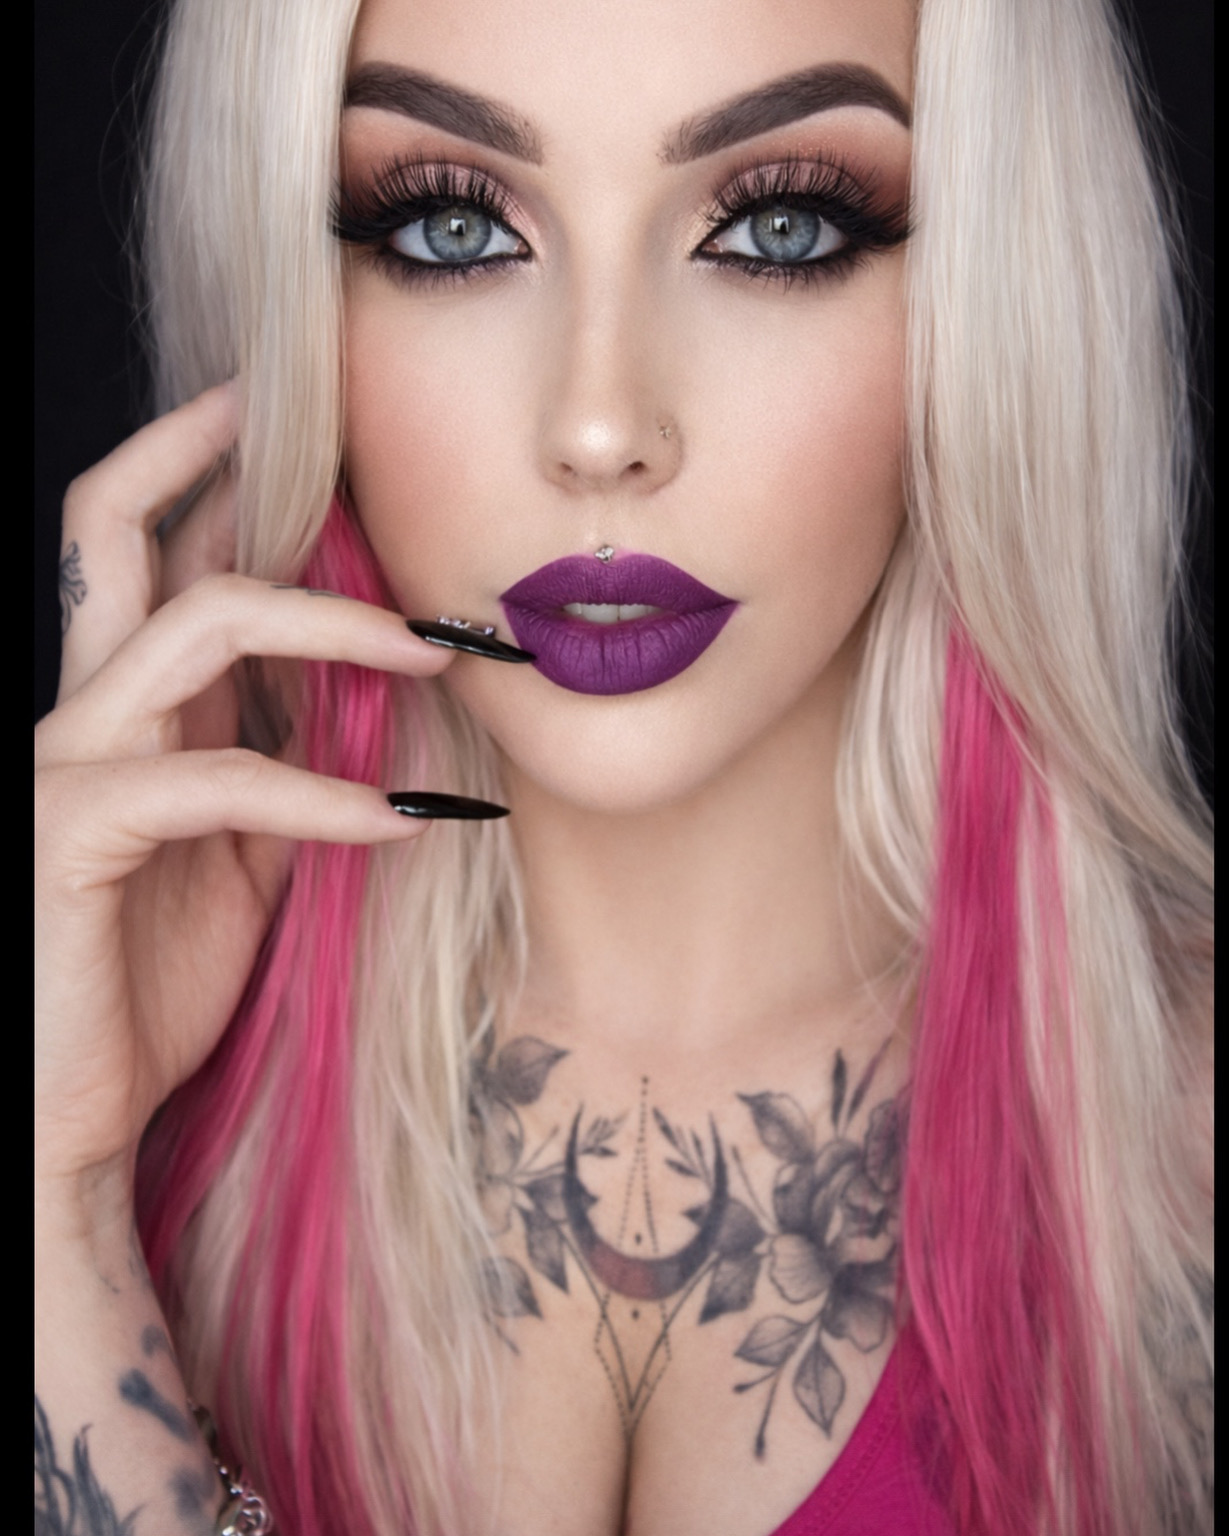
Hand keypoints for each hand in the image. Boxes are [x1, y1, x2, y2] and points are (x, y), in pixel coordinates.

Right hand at [35, 383, 456, 1199]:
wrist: (71, 1114)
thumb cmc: (146, 987)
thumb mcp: (242, 862)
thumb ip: (282, 771)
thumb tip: (360, 700)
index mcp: (121, 712)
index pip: (147, 551)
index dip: (205, 470)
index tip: (299, 426)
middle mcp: (80, 713)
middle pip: (120, 527)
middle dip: (222, 461)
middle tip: (336, 437)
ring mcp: (65, 765)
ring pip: (194, 625)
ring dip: (333, 625)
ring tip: (437, 651)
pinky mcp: (71, 833)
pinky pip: (216, 779)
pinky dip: (322, 793)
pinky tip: (401, 817)